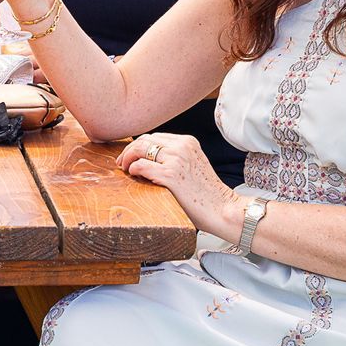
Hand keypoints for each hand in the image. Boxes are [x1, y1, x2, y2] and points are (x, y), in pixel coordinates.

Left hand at [115, 134, 233, 231]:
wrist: (223, 209)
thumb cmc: (207, 194)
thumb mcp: (193, 166)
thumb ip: (176, 158)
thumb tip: (149, 159)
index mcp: (188, 142)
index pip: (155, 137)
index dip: (139, 145)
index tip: (131, 156)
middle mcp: (182, 146)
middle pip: (145, 140)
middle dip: (129, 150)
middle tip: (122, 163)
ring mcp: (177, 159)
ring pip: (140, 149)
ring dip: (128, 158)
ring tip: (125, 169)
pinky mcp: (171, 175)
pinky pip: (141, 165)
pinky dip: (133, 168)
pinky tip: (133, 175)